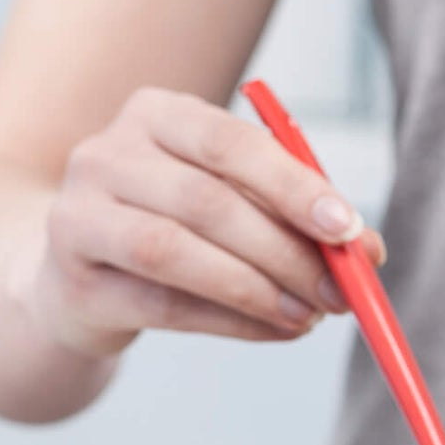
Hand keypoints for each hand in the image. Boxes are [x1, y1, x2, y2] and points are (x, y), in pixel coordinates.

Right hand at [23, 87, 385, 358]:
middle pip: (207, 200)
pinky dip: (233, 323)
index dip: (294, 187)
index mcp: (155, 114)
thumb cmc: (177, 229)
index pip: (230, 141)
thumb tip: (368, 251)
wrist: (76, 278)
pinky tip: (276, 330)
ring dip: (257, 291)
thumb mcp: (235, 205)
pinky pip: (165, 306)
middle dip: (286, 252)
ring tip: (309, 316)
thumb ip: (296, 218)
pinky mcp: (75, 282)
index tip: (348, 230)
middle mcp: (106, 154)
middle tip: (340, 291)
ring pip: (177, 252)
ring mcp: (79, 215)